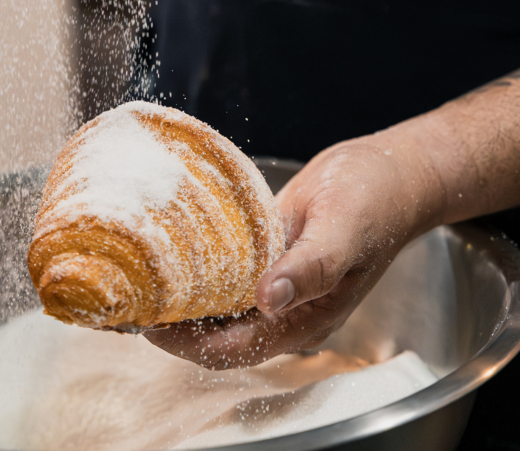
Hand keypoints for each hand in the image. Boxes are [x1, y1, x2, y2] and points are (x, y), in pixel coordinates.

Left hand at [145, 131, 441, 368]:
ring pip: (218, 305)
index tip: (147, 321)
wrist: (387, 171)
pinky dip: (199, 271)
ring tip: (142, 279)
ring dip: (182, 299)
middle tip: (132, 298)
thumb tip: (269, 299)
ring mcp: (275, 283)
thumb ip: (310, 268)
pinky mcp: (268, 256)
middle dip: (173, 325)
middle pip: (216, 335)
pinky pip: (226, 273)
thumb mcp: (343, 231)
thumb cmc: (375, 201)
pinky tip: (173, 254)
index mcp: (303, 319)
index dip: (185, 344)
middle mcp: (285, 309)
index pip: (231, 350)